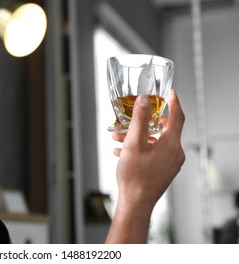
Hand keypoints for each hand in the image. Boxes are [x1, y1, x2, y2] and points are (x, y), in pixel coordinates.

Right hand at [106, 89, 184, 242]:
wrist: (135, 204)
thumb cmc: (135, 177)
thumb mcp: (134, 143)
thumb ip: (140, 119)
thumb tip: (144, 100)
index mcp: (171, 144)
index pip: (178, 116)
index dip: (174, 102)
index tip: (171, 92)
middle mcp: (175, 153)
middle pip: (164, 129)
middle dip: (145, 122)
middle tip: (135, 115)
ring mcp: (170, 163)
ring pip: (155, 142)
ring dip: (137, 137)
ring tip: (118, 137)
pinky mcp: (163, 171)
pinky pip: (153, 153)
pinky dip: (139, 148)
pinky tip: (121, 151)